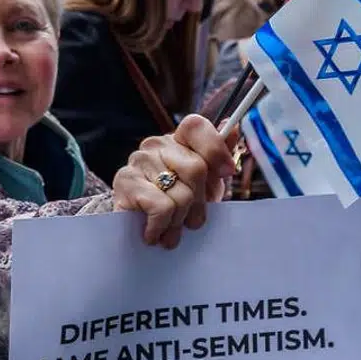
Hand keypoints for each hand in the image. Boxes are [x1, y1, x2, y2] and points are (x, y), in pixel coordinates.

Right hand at [113, 115, 237, 248]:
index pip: (195, 126)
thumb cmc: (174, 206)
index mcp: (178, 141)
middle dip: (200, 203)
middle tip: (193, 222)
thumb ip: (218, 158)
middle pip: (196, 169)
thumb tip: (235, 129)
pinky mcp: (125, 181)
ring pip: (180, 194)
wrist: (133, 231)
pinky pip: (161, 207)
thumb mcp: (205, 185)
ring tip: (171, 231)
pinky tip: (154, 232)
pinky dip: (161, 226)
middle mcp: (156, 145)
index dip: (214, 148)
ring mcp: (138, 160)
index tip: (228, 172)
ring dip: (179, 221)